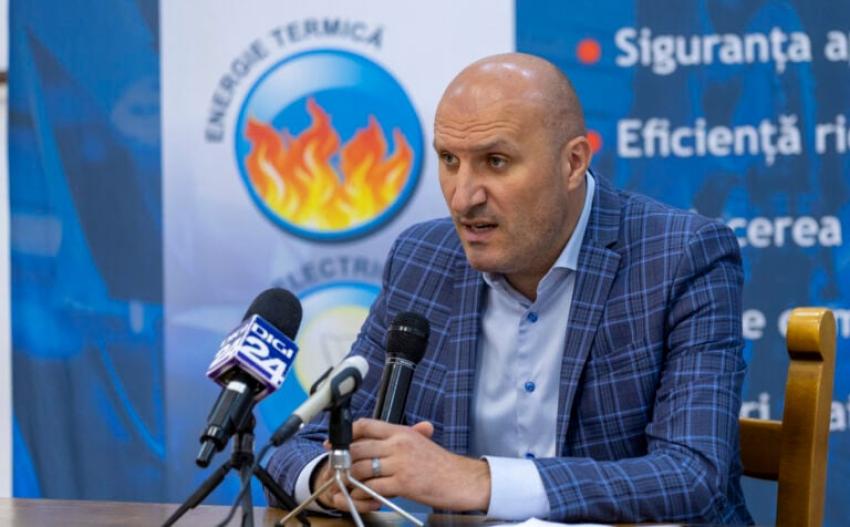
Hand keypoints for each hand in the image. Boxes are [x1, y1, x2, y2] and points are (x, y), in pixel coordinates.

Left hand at [311, 421, 435, 511]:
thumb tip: (374, 442)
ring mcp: (400, 464)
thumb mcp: (419, 443)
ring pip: (362, 468)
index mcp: (401, 432)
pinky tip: (360, 494)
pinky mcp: (403, 483)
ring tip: (344, 484)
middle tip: (335, 467)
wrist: (462, 480)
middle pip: (358, 447)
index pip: (366, 425)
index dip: (347, 434)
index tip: (335, 443)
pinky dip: (362, 492)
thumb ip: (397, 440)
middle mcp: (399, 444)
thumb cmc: (442, 465)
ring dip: (349, 478)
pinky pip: (373, 487)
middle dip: (342, 459)